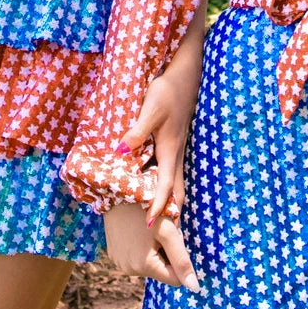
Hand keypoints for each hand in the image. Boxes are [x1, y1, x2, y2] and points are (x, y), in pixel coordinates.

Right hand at [103, 201, 199, 290]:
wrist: (117, 190)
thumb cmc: (146, 208)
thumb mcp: (168, 232)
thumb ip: (182, 260)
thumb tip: (195, 288)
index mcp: (143, 267)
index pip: (174, 278)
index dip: (179, 260)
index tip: (174, 240)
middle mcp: (129, 270)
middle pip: (161, 271)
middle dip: (166, 255)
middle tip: (161, 231)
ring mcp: (119, 263)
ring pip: (149, 264)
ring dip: (154, 251)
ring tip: (149, 230)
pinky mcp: (113, 254)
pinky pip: (135, 258)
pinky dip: (141, 248)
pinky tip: (138, 230)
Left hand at [119, 50, 201, 226]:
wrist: (186, 77)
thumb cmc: (167, 92)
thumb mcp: (150, 109)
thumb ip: (137, 131)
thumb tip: (121, 151)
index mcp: (169, 151)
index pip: (165, 186)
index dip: (158, 206)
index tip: (149, 225)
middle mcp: (176, 154)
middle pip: (175, 190)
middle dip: (170, 211)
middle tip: (161, 231)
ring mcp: (178, 150)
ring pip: (176, 182)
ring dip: (170, 200)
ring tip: (161, 218)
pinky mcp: (176, 143)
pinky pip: (173, 172)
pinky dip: (168, 186)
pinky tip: (159, 187)